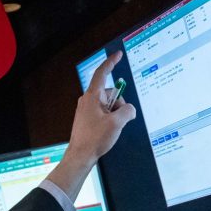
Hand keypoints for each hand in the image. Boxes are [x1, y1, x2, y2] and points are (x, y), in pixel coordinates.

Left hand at [44, 50, 136, 200]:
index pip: (102, 73)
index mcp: (92, 96)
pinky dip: (110, 119)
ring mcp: (86, 110)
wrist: (80, 156)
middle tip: (121, 118)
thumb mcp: (117, 123)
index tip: (118, 55)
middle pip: (109, 93)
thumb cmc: (95, 138)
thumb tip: (129, 109)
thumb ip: (127, 111)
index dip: (111, 62)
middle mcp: (87, 100)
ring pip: (107, 105)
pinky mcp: (87, 119)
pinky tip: (108, 132)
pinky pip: (103, 113)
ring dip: (115, 114)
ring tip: (113, 128)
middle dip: (119, 103)